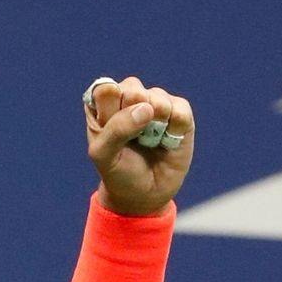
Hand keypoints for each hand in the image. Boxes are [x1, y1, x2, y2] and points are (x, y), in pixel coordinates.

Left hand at [84, 75, 193, 215]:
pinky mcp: (179, 112)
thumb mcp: (104, 155)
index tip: (111, 131)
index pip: (105, 89)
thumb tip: (147, 108)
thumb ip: (116, 129)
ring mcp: (154, 102)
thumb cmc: (118, 171)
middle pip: (133, 88)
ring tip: (150, 141)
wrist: (146, 193)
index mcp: (101, 105)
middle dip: (133, 116)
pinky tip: (167, 140)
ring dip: (155, 124)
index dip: (111, 111)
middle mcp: (127, 98)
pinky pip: (181, 108)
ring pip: (158, 96)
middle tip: (133, 138)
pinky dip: (175, 128)